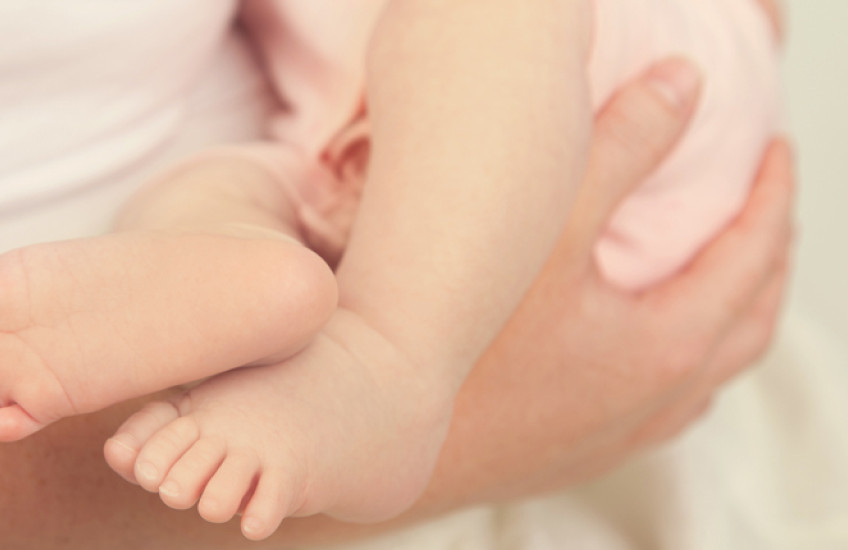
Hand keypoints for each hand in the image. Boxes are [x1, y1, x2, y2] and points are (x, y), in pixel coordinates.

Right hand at [410, 58, 794, 513]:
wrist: (395, 440)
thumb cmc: (466, 352)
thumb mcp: (547, 229)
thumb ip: (620, 152)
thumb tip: (680, 88)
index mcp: (666, 346)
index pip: (752, 259)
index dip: (772, 197)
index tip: (774, 156)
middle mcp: (659, 400)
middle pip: (750, 320)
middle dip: (769, 256)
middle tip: (764, 208)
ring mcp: (624, 433)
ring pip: (713, 369)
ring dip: (735, 313)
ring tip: (725, 274)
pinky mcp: (587, 451)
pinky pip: (673, 402)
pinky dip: (691, 361)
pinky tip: (656, 349)